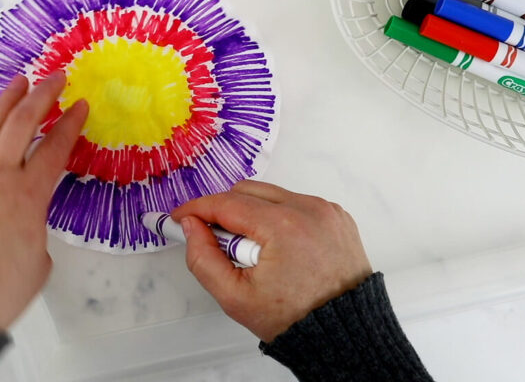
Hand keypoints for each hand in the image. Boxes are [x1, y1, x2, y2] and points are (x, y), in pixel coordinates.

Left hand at [0, 71, 87, 331]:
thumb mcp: (37, 260)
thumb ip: (37, 226)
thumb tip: (28, 217)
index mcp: (27, 196)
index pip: (55, 147)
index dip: (71, 122)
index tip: (81, 104)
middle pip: (21, 122)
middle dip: (42, 94)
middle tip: (57, 77)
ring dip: (7, 102)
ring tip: (20, 83)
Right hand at [171, 181, 371, 341]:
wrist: (344, 333)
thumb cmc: (295, 319)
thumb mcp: (234, 297)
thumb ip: (202, 258)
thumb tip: (191, 226)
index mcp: (283, 226)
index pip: (226, 203)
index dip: (197, 208)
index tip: (180, 217)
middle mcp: (308, 209)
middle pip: (247, 191)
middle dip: (224, 211)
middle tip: (217, 242)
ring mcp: (326, 211)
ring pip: (272, 195)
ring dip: (253, 214)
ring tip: (255, 252)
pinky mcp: (337, 216)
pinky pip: (297, 204)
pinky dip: (280, 218)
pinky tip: (279, 247)